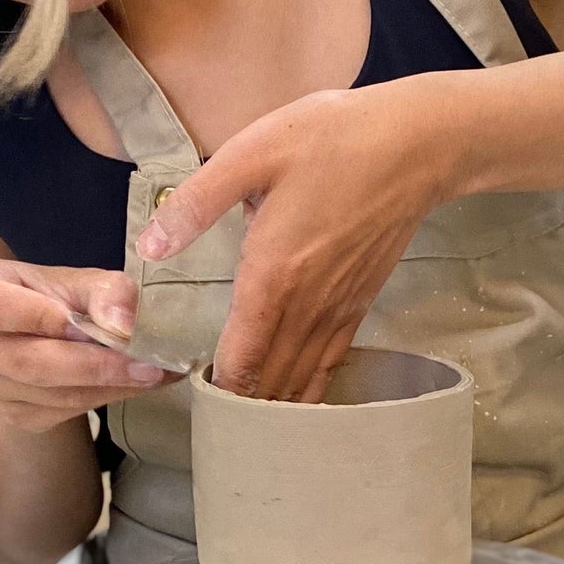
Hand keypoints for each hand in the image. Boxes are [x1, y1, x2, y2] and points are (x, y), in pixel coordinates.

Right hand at [0, 260, 166, 432]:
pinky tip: (131, 386)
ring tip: (153, 374)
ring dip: (108, 387)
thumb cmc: (48, 297)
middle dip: (96, 366)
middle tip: (149, 366)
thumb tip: (125, 322)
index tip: (98, 326)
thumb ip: (104, 292)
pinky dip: (101, 399)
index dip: (43, 319)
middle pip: (28, 363)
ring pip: (49, 394)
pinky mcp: (8, 413)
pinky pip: (59, 412)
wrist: (24, 335)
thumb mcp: (74, 279)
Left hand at [137, 76, 458, 400]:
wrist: (414, 146)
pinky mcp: (360, 303)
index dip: (217, 387)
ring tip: (248, 422)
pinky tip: (298, 401)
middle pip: (270, 380)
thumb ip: (196, 203)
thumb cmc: (330, 141)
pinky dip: (311, 388)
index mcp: (272, 276)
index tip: (194, 395)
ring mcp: (338, 309)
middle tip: (213, 416)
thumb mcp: (251, 154)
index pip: (240, 358)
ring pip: (302, 379)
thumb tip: (149, 246)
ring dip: (275, 403)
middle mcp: (307, 306)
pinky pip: (331, 363)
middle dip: (241, 404)